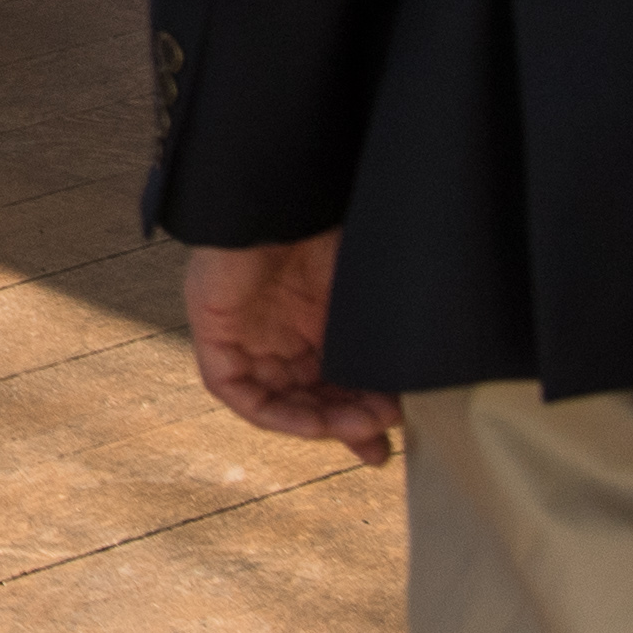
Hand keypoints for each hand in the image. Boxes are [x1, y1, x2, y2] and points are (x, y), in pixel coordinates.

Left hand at [181, 233, 401, 459]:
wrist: (287, 198)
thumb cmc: (333, 236)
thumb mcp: (368, 301)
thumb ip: (385, 348)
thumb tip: (418, 398)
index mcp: (316, 321)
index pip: (333, 382)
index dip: (362, 414)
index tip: (394, 435)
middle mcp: (280, 333)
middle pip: (307, 396)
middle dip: (346, 423)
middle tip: (381, 432)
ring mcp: (246, 334)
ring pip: (275, 400)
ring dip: (317, 422)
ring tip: (359, 427)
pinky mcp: (215, 332)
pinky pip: (235, 389)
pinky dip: (273, 413)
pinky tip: (312, 422)